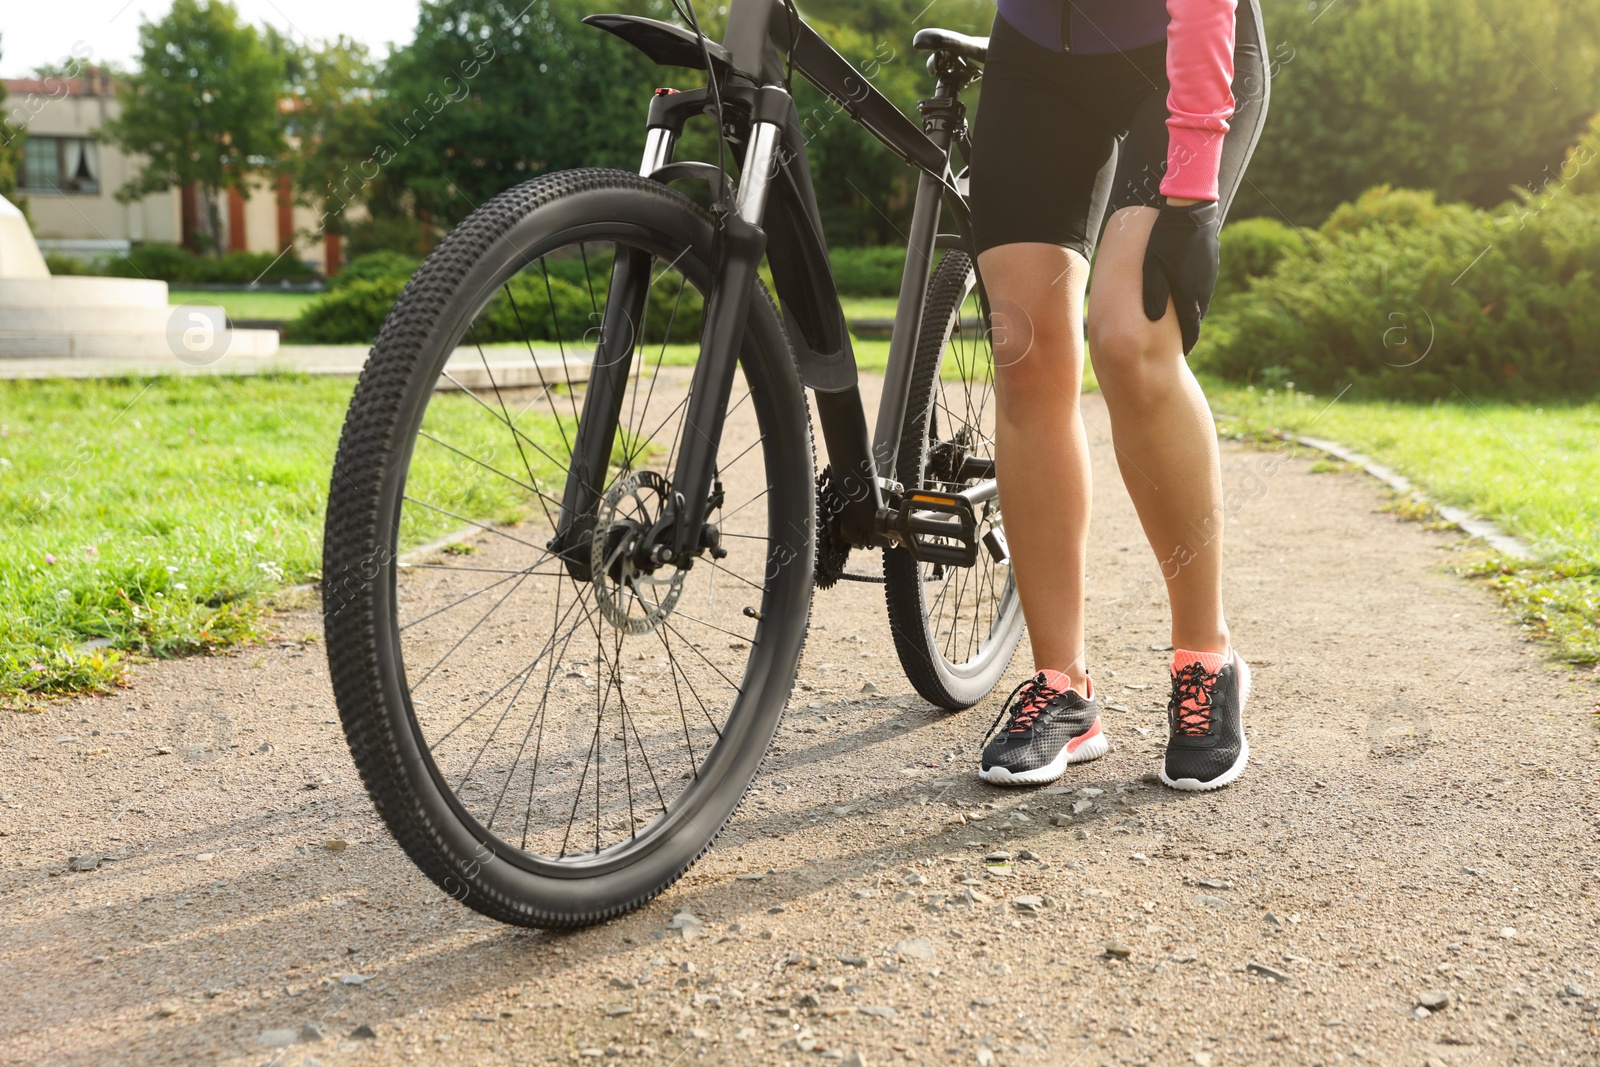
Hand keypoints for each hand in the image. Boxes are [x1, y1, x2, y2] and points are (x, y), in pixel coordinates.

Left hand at [1141, 199, 1221, 354]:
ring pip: (1199, 296)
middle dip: (1187, 325)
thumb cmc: (1165, 240)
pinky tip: (1184, 283)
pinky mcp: (1211, 260)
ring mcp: (1210, 273)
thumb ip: (1153, 294)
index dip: (1187, 341)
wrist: (1190, 210)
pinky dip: (1194, 287)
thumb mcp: (1152, 267)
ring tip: (1179, 312)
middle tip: (1178, 337)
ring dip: (1190, 304)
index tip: (1183, 352)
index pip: (1191, 326)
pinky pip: (1202, 281)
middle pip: (1195, 313)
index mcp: (1189, 293)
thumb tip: (1152, 320)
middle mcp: (1203, 287)